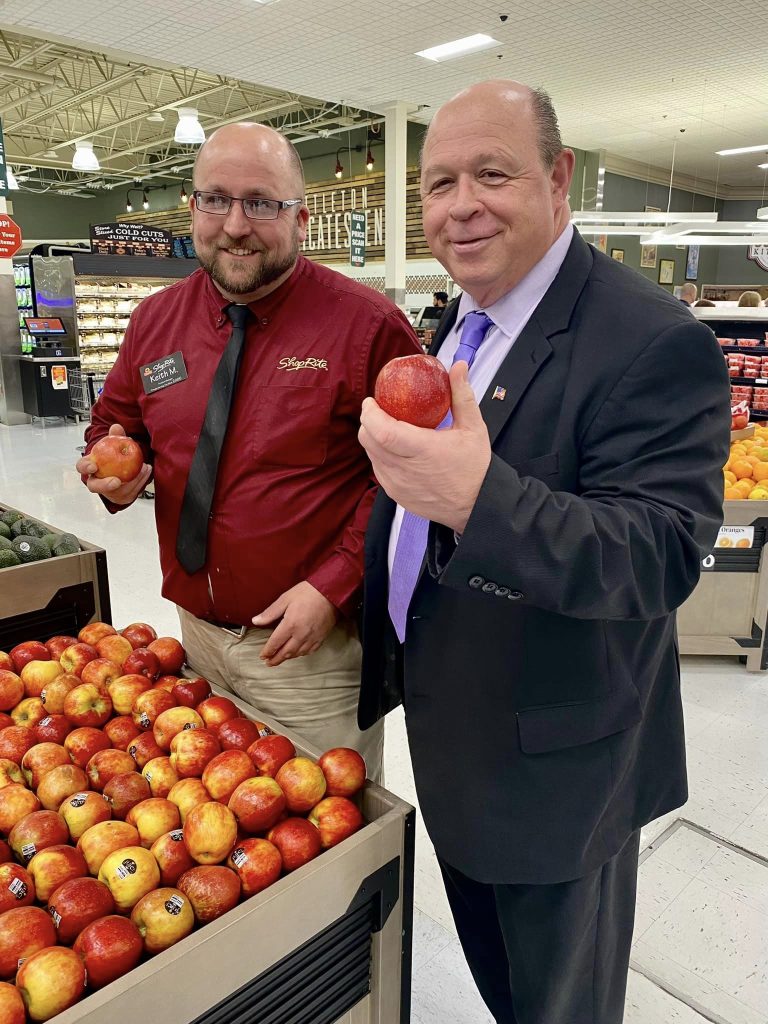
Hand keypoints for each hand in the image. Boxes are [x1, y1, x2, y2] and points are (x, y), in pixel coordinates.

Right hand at [76, 423, 151, 504]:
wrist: (121, 471)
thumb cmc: (112, 457)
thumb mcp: (113, 445)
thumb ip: (114, 436)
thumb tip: (116, 427)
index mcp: (91, 467)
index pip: (82, 467)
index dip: (86, 467)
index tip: (94, 466)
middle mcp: (96, 481)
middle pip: (95, 486)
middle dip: (105, 485)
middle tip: (116, 481)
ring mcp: (108, 492)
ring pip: (118, 491)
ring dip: (131, 480)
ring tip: (142, 468)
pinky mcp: (121, 497)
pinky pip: (131, 493)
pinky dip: (140, 482)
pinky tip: (146, 472)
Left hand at [252, 581, 338, 666]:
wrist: (331, 593)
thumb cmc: (308, 593)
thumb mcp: (285, 599)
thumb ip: (270, 612)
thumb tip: (255, 621)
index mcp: (290, 625)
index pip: (275, 643)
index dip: (268, 651)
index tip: (262, 656)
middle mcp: (301, 634)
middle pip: (286, 652)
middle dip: (276, 659)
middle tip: (268, 663)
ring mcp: (312, 638)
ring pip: (297, 654)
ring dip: (287, 658)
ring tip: (280, 659)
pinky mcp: (321, 638)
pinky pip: (309, 651)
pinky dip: (300, 654)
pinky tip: (297, 653)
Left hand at [359, 361, 490, 533]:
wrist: (477, 505)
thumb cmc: (476, 467)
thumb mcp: (473, 428)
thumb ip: (462, 395)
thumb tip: (457, 366)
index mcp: (423, 451)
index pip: (383, 431)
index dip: (370, 414)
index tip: (372, 401)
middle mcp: (405, 470)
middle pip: (369, 441)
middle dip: (368, 422)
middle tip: (377, 410)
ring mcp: (398, 485)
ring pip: (371, 456)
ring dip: (373, 439)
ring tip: (386, 427)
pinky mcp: (396, 495)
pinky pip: (378, 470)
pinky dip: (380, 456)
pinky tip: (394, 448)